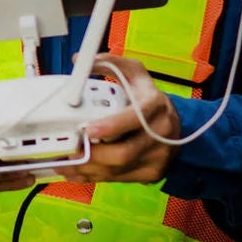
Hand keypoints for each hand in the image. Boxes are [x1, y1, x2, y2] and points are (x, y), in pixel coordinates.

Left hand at [54, 55, 181, 184]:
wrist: (177, 126)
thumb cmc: (148, 98)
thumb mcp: (134, 73)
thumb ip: (109, 63)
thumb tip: (79, 61)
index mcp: (154, 106)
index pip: (135, 119)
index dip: (111, 127)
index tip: (88, 130)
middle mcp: (160, 135)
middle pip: (123, 153)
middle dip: (91, 155)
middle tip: (68, 151)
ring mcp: (157, 158)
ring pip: (118, 171)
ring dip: (87, 170)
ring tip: (64, 164)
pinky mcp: (151, 174)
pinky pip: (118, 180)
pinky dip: (95, 177)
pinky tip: (78, 172)